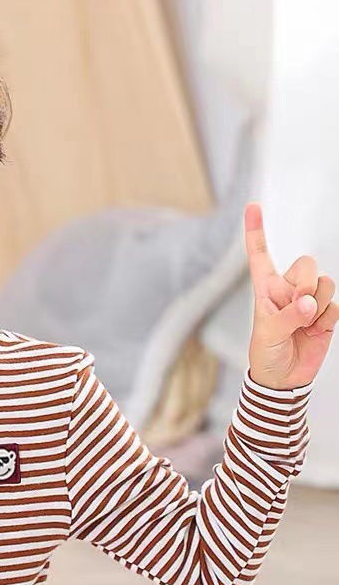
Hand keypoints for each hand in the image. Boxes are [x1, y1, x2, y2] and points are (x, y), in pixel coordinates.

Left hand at [244, 202, 336, 388]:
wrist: (284, 379)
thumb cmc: (266, 354)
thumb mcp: (268, 335)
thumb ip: (289, 316)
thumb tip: (309, 304)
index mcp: (266, 289)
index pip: (261, 255)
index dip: (257, 231)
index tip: (253, 206)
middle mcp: (289, 290)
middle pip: (306, 264)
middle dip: (304, 283)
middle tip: (297, 308)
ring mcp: (309, 301)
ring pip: (324, 283)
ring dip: (317, 303)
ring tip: (303, 324)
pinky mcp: (326, 314)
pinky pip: (334, 305)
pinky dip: (326, 318)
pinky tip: (314, 330)